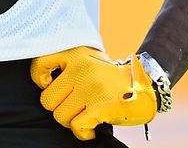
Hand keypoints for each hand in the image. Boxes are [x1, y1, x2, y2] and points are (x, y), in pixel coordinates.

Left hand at [30, 46, 155, 140]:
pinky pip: (77, 127)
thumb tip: (44, 84)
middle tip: (76, 107)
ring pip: (60, 116)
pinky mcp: (100, 106)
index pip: (40, 63)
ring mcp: (91, 87)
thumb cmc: (112, 80)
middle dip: (59, 109)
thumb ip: (69, 68)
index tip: (52, 86)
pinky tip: (92, 127)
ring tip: (86, 115)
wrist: (147, 87)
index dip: (40, 80)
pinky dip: (83, 132)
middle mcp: (81, 68)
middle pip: (47, 100)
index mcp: (76, 54)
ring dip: (72, 122)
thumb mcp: (90, 62)